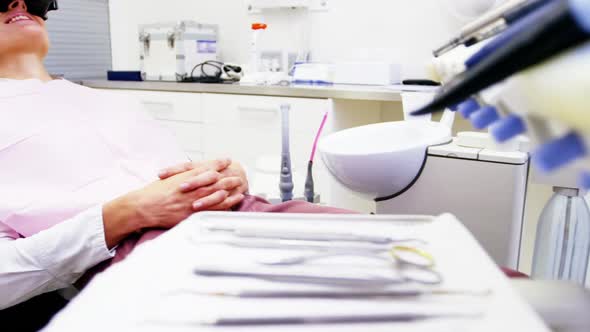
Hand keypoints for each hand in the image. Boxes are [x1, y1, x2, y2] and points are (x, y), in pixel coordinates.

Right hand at [102, 159, 243, 247]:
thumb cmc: (153, 193)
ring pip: (217, 193)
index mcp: (185, 177)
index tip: (227, 160)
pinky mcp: (192, 213)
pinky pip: (213, 209)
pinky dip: (225, 204)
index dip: (218, 164)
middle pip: (215, 180)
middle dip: (228, 176)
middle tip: (238, 173)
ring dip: (230, 189)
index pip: (206, 168)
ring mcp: (193, 201)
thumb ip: (183, 174)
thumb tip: (193, 171)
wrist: (144, 207)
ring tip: (240, 185)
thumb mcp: (169, 178)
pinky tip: (233, 201)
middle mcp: (191, 188)